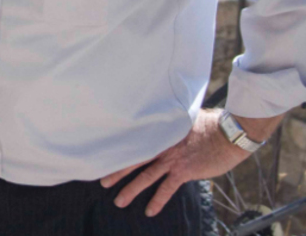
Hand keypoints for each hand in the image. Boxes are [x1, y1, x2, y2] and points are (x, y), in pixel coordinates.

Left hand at [100, 109, 254, 216]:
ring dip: (131, 189)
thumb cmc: (211, 125)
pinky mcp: (184, 171)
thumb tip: (165, 128)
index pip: (135, 141)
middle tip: (102, 182)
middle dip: (117, 172)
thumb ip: (171, 127)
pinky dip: (157, 201)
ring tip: (119, 201)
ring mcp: (172, 159)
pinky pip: (166, 189)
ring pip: (145, 176)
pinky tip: (149, 211)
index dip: (120, 149)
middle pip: (133, 159)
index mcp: (160, 132)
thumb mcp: (185, 119)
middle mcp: (162, 145)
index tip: (106, 155)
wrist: (229, 133)